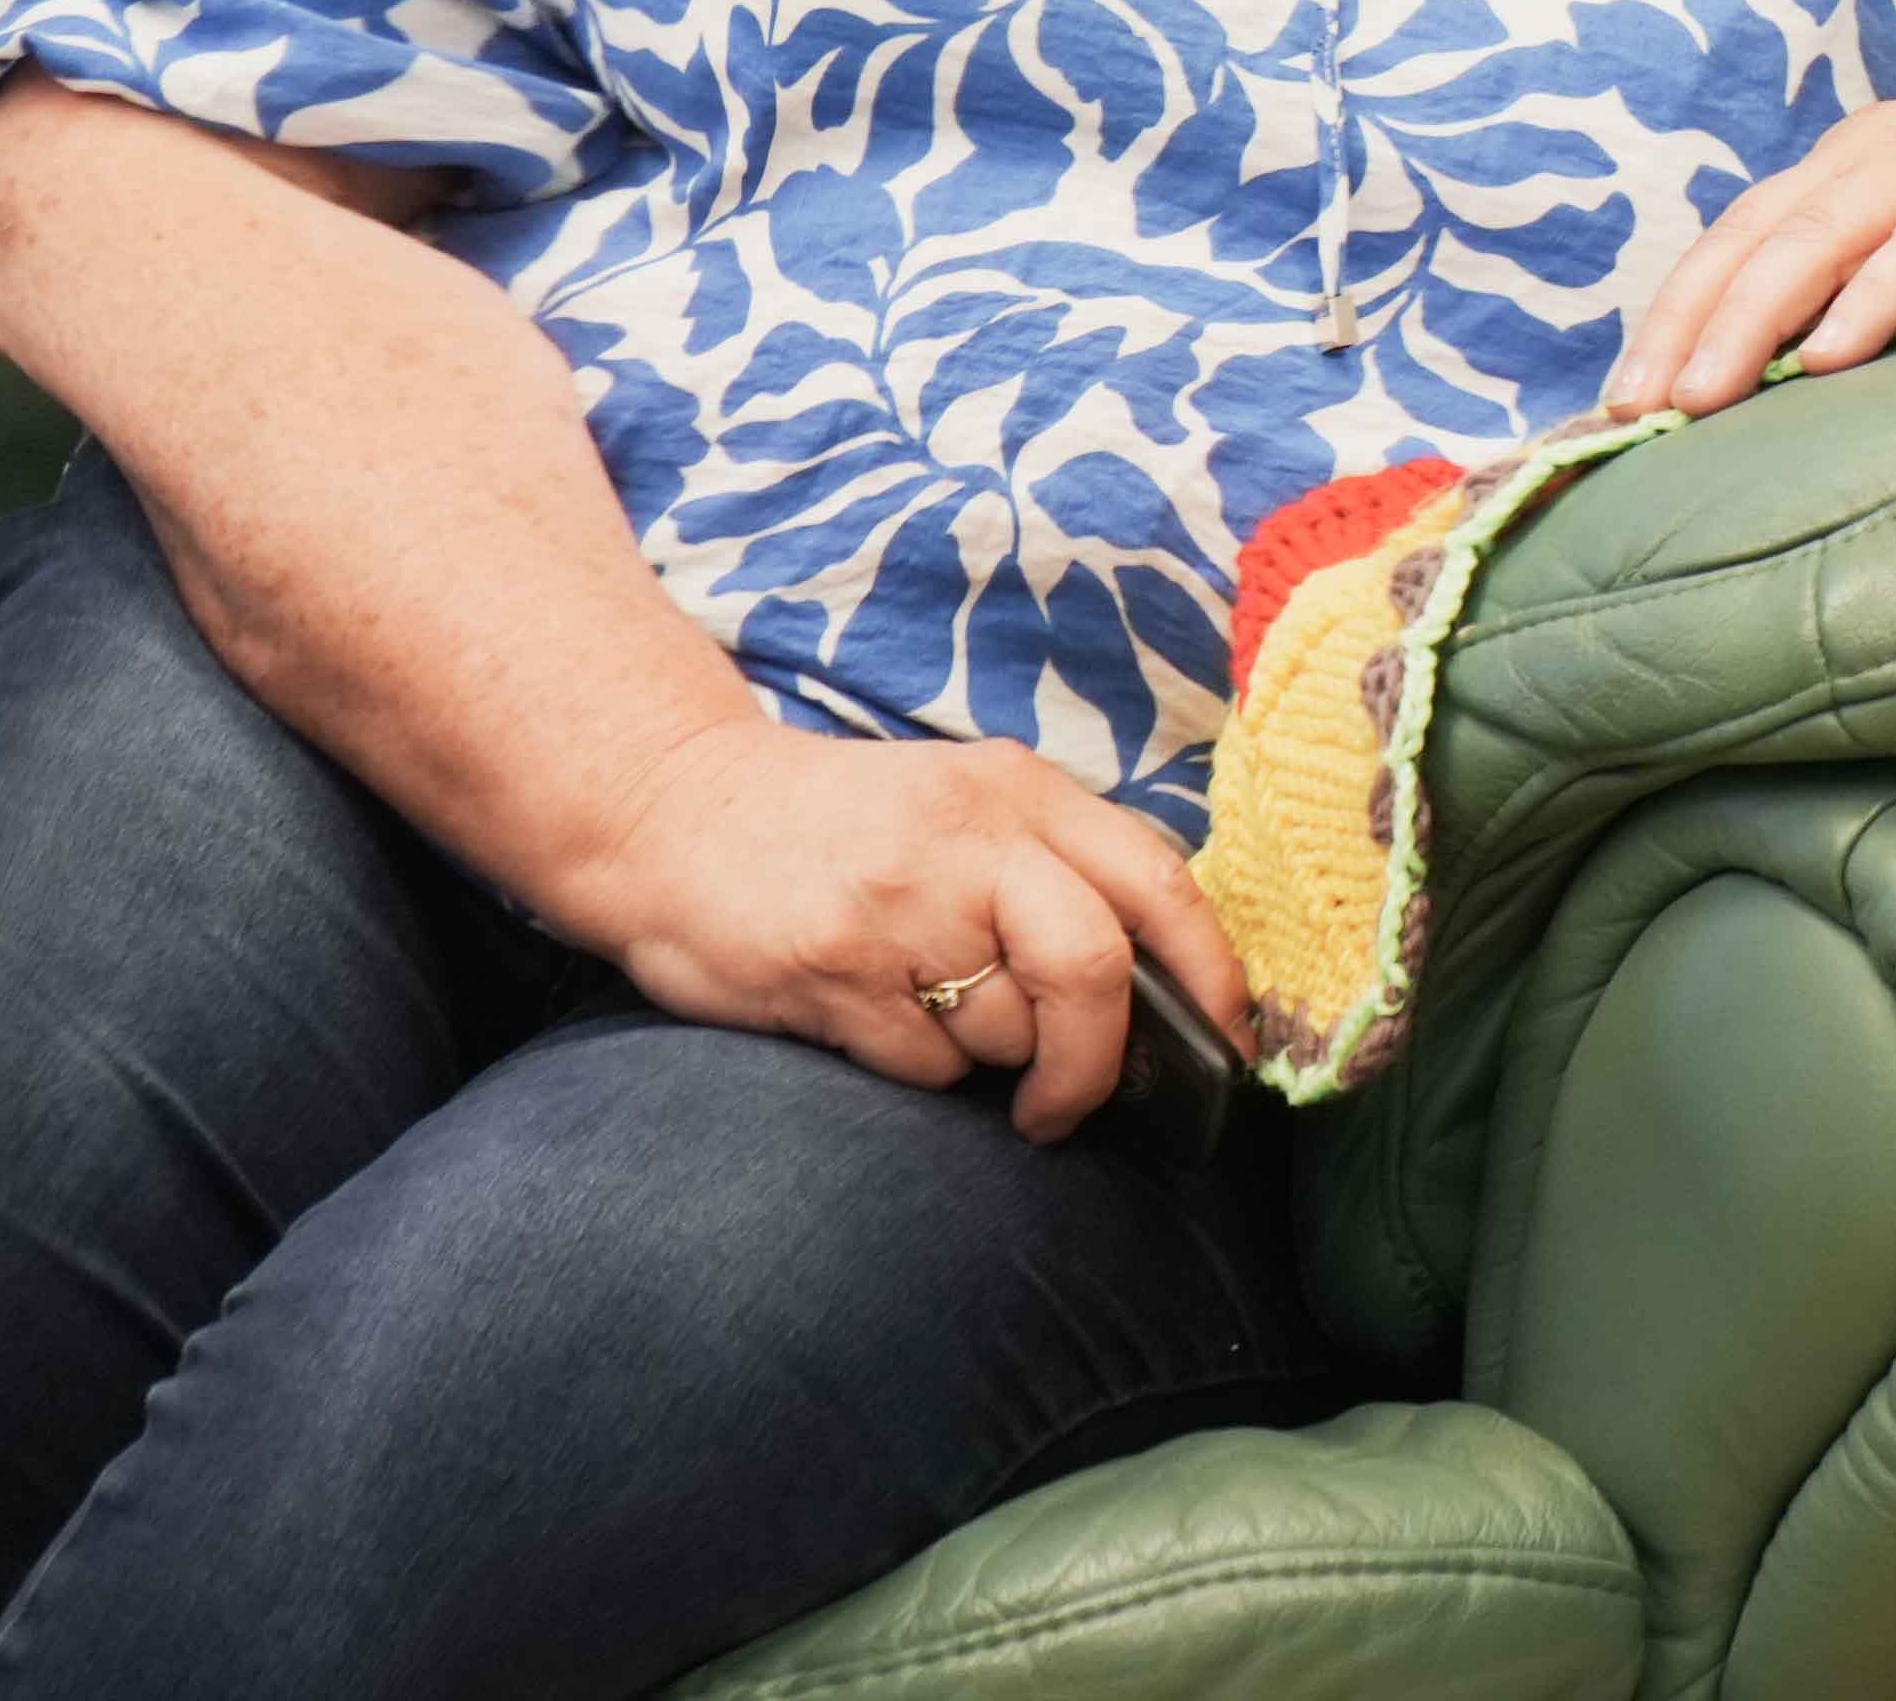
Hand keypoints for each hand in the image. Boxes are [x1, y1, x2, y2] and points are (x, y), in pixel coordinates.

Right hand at [545, 710, 1248, 1143]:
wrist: (672, 810)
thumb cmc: (841, 826)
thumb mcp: (964, 807)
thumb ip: (1055, 873)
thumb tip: (1158, 994)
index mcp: (1022, 791)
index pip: (1160, 884)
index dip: (1212, 976)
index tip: (1223, 1044)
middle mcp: (972, 840)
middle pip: (1095, 972)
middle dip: (1101, 1062)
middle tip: (1072, 1103)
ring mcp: (899, 907)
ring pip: (1007, 1033)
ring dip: (993, 1062)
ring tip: (929, 1012)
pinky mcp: (832, 972)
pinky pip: (925, 1066)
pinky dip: (920, 1069)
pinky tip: (872, 1018)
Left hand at [1600, 31, 1895, 411]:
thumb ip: (1882, 273)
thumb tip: (1793, 387)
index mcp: (1858, 161)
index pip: (1737, 236)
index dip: (1671, 314)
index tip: (1616, 403)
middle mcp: (1890, 150)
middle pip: (1760, 237)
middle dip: (1687, 326)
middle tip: (1632, 414)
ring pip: (1828, 236)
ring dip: (1754, 319)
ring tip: (1702, 398)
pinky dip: (1876, 296)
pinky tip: (1831, 355)